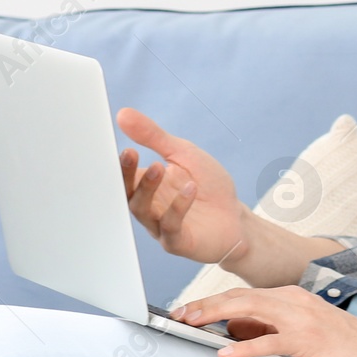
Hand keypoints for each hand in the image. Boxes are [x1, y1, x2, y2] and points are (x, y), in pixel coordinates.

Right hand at [116, 107, 248, 266]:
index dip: (120, 163)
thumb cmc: (208, 186)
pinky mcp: (177, 242)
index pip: (124, 175)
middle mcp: (148, 207)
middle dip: (127, 174)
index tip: (124, 146)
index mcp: (146, 186)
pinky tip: (190, 188)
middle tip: (131, 154)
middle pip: (127, 193)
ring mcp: (160, 226)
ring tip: (159, 167)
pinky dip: (178, 206)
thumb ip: (154, 136)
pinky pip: (170, 226)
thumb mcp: (183, 153)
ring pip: (142, 210)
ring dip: (148, 188)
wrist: (236, 218)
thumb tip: (124, 114)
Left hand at [167, 285, 356, 356]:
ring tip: (191, 324)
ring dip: (216, 316)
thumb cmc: (347, 346)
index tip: (189, 310)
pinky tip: (226, 354)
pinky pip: (270, 342)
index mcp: (293, 296)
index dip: (213, 300)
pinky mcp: (308, 340)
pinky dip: (245, 347)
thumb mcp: (304, 332)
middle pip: (240, 297)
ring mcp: (302, 318)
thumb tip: (237, 332)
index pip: (244, 294)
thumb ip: (273, 328)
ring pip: (250, 310)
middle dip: (206, 304)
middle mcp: (295, 300)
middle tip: (179, 314)